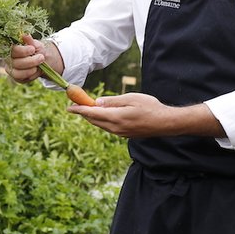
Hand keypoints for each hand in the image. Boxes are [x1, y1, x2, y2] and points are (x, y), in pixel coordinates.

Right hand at [7, 34, 46, 83]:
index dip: (23, 51)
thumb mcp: (35, 44)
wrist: (41, 59)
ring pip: (17, 73)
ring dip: (30, 70)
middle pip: (16, 63)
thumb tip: (25, 35)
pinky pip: (22, 79)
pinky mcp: (16, 78)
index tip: (33, 49)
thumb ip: (29, 40)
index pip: (13, 50)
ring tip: (39, 66)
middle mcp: (8, 60)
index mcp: (11, 49)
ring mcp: (11, 70)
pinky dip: (31, 76)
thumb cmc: (36, 49)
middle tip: (41, 57)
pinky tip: (36, 71)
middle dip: (30, 61)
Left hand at [67, 93, 224, 138]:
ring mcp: (120, 133)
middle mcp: (115, 128)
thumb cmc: (150, 107)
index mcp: (116, 118)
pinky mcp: (125, 134)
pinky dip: (100, 121)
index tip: (69, 107)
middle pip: (93, 120)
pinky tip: (100, 115)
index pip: (92, 113)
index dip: (79, 110)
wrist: (165, 123)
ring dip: (91, 117)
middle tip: (75, 104)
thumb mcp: (131, 98)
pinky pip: (107, 128)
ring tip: (85, 109)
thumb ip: (113, 101)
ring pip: (100, 125)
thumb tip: (97, 102)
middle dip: (83, 113)